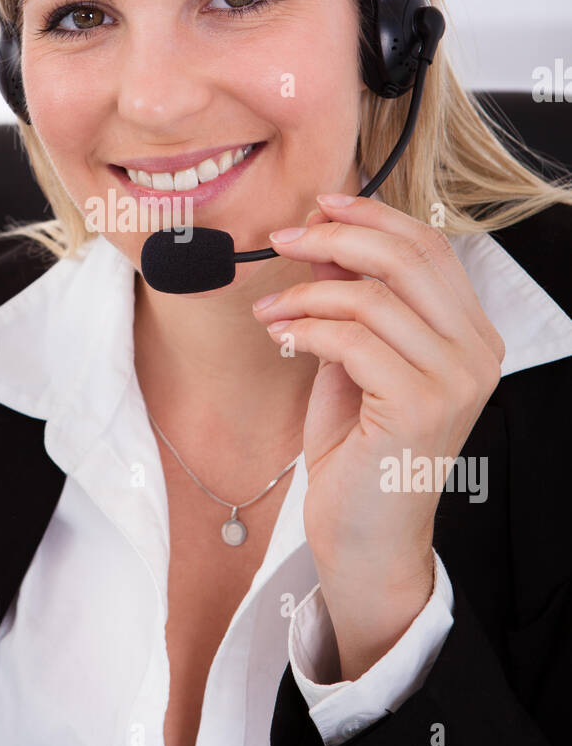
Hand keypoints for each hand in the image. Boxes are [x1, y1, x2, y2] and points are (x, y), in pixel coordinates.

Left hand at [252, 193, 504, 678]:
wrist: (365, 540)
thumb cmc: (359, 454)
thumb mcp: (354, 361)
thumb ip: (351, 304)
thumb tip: (322, 238)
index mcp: (471, 336)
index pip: (430, 248)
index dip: (372, 217)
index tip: (318, 205)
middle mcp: (476, 353)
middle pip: (408, 258)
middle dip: (336, 236)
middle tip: (282, 238)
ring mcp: (454, 380)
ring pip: (374, 297)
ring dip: (307, 291)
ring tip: (270, 310)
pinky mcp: (419, 406)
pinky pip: (352, 339)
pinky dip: (306, 328)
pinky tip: (281, 337)